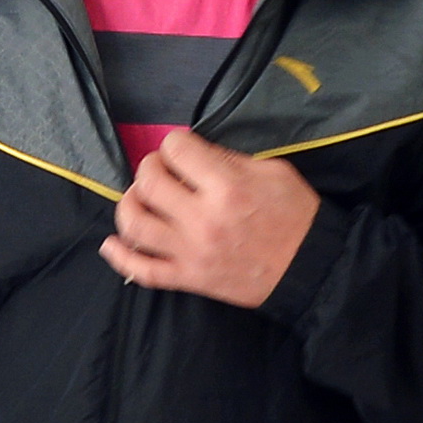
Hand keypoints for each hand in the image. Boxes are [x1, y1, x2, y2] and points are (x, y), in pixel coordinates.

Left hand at [100, 131, 315, 308]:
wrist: (310, 268)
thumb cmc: (296, 215)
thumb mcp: (272, 171)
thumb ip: (227, 159)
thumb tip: (192, 153)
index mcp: (227, 187)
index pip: (176, 149)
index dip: (175, 144)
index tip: (183, 151)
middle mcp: (203, 219)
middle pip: (148, 182)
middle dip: (151, 167)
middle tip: (164, 172)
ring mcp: (191, 252)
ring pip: (134, 224)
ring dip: (129, 204)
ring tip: (141, 199)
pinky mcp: (189, 279)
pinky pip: (142, 271)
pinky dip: (120, 256)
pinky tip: (112, 243)